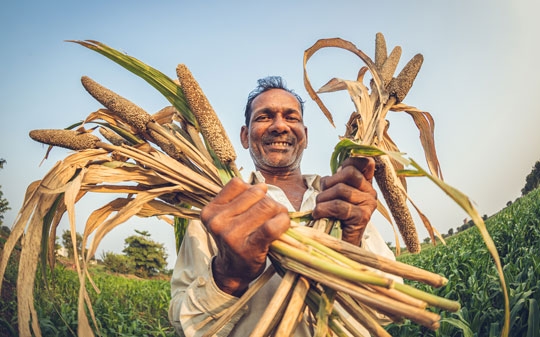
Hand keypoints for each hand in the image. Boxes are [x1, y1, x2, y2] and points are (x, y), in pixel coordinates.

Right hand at [200, 178, 289, 295]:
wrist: (233, 272)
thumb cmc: (236, 239)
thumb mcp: (228, 216)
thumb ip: (241, 198)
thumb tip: (263, 186)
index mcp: (210, 210)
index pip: (238, 184)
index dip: (253, 190)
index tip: (257, 203)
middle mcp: (217, 221)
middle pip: (256, 194)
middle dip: (269, 200)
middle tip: (272, 214)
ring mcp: (232, 235)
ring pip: (267, 206)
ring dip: (279, 210)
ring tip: (277, 220)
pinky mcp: (249, 247)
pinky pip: (271, 226)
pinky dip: (283, 222)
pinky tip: (283, 225)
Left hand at [312, 157, 376, 245]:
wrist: (337, 245)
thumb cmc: (332, 218)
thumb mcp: (333, 194)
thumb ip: (337, 179)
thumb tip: (339, 166)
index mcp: (365, 184)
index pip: (363, 161)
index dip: (347, 163)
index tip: (335, 174)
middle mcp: (371, 192)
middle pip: (349, 172)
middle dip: (329, 183)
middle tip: (322, 197)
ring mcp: (369, 205)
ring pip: (341, 189)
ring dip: (323, 199)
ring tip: (319, 209)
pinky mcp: (363, 217)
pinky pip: (339, 206)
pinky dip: (323, 209)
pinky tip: (319, 215)